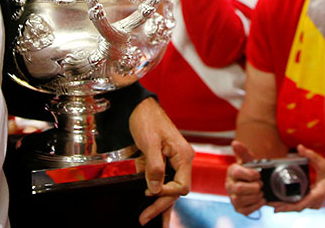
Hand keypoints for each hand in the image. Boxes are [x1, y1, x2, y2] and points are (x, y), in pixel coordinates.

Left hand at [129, 97, 193, 225]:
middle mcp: (183, 160)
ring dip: (160, 204)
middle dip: (161, 205)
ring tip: (147, 219)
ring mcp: (176, 162)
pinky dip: (160, 195)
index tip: (148, 191)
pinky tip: (156, 209)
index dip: (166, 192)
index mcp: (184, 155)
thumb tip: (156, 189)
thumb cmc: (147, 120)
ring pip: (171, 189)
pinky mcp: (167, 162)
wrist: (140, 108)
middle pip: (176, 191)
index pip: (182, 186)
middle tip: (143, 218)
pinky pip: (167, 182)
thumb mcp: (150, 142)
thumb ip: (155, 166)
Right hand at [225, 140, 264, 215]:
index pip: (237, 173)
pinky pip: (246, 210)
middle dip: (253, 187)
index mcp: (231, 171)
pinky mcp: (238, 208)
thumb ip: (243, 152)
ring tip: (261, 192)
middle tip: (261, 185)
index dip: (249, 174)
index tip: (258, 175)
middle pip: (239, 189)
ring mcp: (232, 198)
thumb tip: (234, 143)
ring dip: (256, 196)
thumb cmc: (250, 170)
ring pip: (242, 200)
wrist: (253, 184)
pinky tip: (261, 200)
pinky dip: (256, 206)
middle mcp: (229, 185)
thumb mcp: (249, 160)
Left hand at [269, 145, 324, 212]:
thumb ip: (311, 156)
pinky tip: (284, 199)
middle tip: (267, 203)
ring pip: (298, 207)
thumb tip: (300, 147)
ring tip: (272, 202)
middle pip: (296, 208)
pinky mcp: (315, 201)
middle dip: (282, 207)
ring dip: (286, 206)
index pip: (300, 205)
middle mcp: (316, 202)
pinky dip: (292, 203)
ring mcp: (315, 203)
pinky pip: (302, 204)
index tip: (276, 208)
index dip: (287, 207)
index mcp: (318, 195)